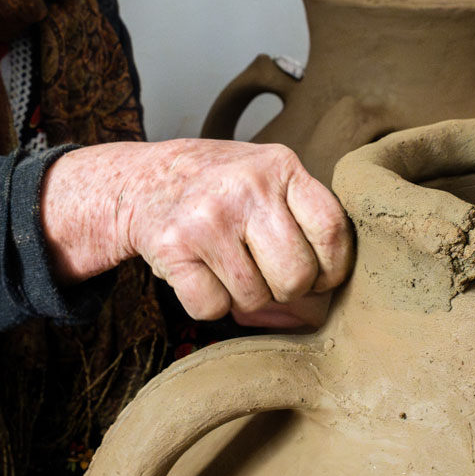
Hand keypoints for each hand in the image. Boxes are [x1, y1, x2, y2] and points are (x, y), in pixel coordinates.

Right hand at [42, 140, 352, 323]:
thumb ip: (304, 218)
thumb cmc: (220, 188)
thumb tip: (326, 299)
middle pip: (297, 276)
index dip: (333, 268)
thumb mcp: (267, 177)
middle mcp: (246, 187)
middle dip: (286, 289)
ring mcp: (208, 218)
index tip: (320, 276)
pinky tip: (202, 273)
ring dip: (246, 297)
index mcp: (280, 166)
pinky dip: (210, 304)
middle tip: (267, 274)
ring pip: (255, 298)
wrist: (141, 180)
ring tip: (230, 266)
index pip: (331, 230)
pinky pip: (213, 308)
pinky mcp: (173, 247)